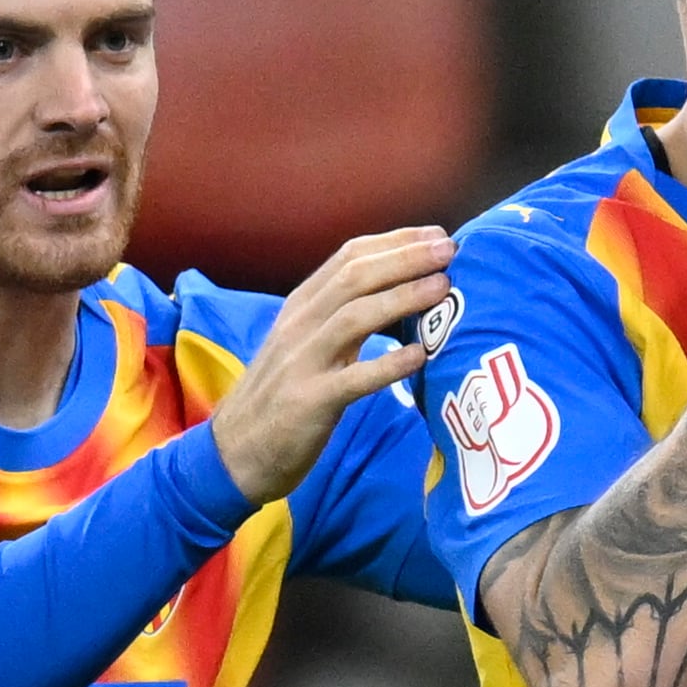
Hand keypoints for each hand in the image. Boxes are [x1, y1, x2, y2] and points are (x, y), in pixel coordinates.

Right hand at [210, 227, 452, 504]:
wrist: (236, 451)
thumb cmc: (283, 395)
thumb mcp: (308, 344)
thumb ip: (344, 318)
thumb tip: (402, 295)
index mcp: (301, 306)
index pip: (348, 257)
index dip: (395, 242)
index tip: (436, 235)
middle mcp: (299, 325)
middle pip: (355, 277)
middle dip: (405, 258)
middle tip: (450, 250)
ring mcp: (302, 362)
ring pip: (354, 317)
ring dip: (402, 298)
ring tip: (443, 288)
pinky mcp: (309, 402)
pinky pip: (353, 379)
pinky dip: (388, 365)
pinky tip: (420, 356)